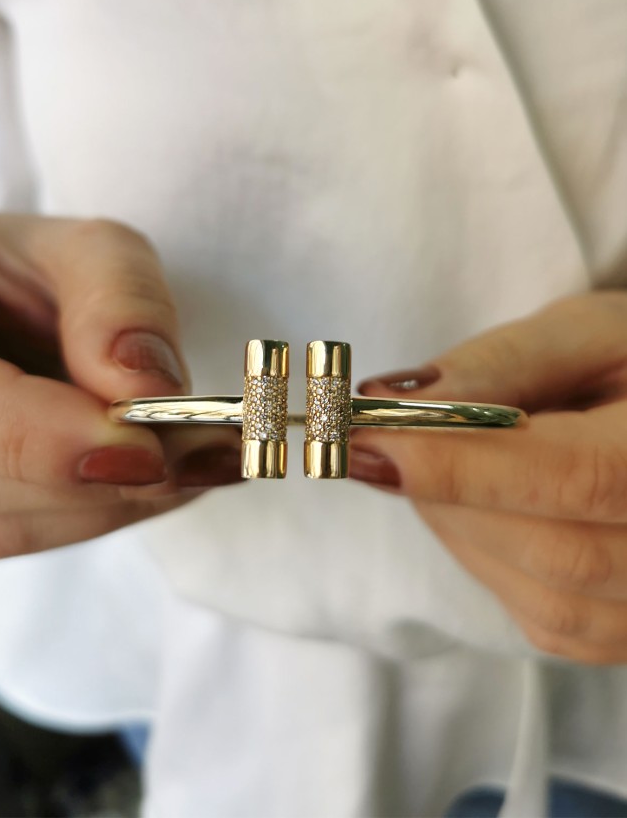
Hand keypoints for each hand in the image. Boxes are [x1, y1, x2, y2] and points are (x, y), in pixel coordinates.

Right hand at [0, 215, 241, 558]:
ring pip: (24, 521)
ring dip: (129, 495)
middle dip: (118, 476)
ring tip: (210, 452)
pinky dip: (115, 503)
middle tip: (223, 451)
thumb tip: (150, 382)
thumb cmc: (23, 271)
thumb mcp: (77, 249)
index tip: (151, 449)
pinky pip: (41, 528)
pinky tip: (164, 465)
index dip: (55, 445)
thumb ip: (115, 297)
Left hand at [351, 291, 626, 663]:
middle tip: (376, 446)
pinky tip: (469, 510)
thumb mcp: (587, 333)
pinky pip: (553, 623)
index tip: (368, 440)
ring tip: (424, 467)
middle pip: (560, 554)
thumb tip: (396, 403)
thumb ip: (502, 365)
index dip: (463, 467)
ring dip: (462, 532)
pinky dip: (489, 565)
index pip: (577, 479)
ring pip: (551, 601)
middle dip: (449, 499)